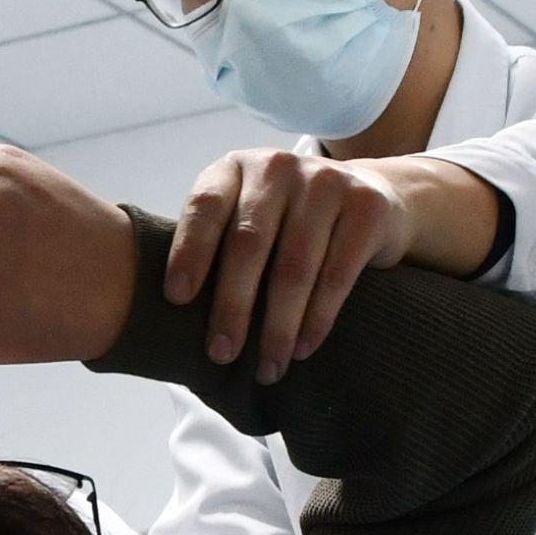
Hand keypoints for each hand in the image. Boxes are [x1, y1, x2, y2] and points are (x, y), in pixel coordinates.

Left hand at [164, 149, 497, 379]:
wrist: (371, 196)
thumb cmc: (286, 222)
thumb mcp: (245, 215)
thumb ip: (214, 244)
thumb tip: (164, 318)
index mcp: (236, 169)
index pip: (205, 208)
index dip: (189, 253)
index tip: (177, 300)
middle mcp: (278, 166)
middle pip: (249, 244)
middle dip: (232, 307)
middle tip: (220, 354)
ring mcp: (326, 182)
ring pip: (294, 268)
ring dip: (277, 327)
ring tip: (266, 368)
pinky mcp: (368, 207)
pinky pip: (337, 275)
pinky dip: (318, 319)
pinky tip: (303, 348)